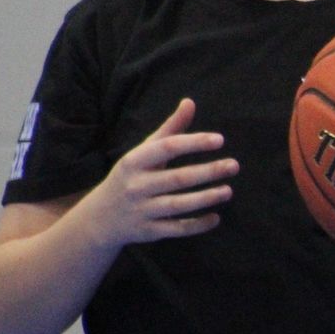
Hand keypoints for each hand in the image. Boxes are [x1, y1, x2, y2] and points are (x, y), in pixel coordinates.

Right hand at [84, 98, 236, 245]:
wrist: (100, 217)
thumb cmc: (131, 175)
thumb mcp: (144, 151)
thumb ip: (170, 129)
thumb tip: (189, 102)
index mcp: (134, 161)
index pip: (166, 148)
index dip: (193, 142)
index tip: (220, 140)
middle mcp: (136, 185)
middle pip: (177, 178)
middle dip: (208, 172)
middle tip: (234, 165)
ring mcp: (141, 210)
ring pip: (178, 205)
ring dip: (205, 198)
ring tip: (228, 191)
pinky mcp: (148, 231)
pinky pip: (176, 229)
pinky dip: (197, 225)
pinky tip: (216, 217)